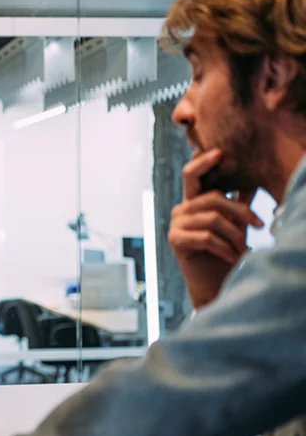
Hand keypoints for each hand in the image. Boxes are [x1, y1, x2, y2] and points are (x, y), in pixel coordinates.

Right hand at [168, 149, 263, 308]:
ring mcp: (175, 225)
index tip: (220, 152)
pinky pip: (206, 237)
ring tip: (244, 249)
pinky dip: (224, 248)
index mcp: (193, 202)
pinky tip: (232, 257)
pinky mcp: (176, 241)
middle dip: (240, 211)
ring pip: (212, 218)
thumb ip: (238, 203)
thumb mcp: (235, 224)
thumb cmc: (224, 252)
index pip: (192, 175)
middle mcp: (181, 210)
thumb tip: (252, 181)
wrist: (212, 282)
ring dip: (235, 235)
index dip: (202, 162)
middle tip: (260, 225)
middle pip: (212, 198)